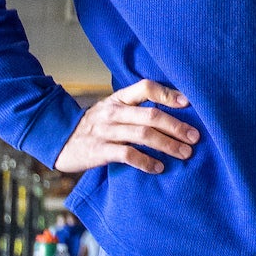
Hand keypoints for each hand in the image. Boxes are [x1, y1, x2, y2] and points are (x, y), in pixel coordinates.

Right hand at [53, 81, 196, 175]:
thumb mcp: (112, 109)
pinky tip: (159, 168)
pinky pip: (127, 156)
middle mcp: (113, 112)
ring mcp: (105, 131)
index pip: (145, 87)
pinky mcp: (99, 151)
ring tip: (185, 153)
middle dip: (176, 126)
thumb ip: (136, 108)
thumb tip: (174, 111)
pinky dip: (146, 162)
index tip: (188, 104)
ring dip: (168, 145)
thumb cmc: (96, 125)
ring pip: (142, 135)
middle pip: (150, 115)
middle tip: (195, 137)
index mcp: (118, 98)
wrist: (59, 140)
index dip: (168, 94)